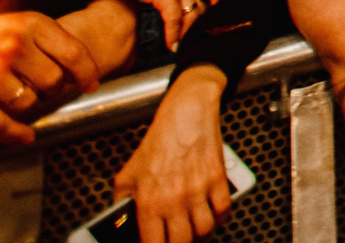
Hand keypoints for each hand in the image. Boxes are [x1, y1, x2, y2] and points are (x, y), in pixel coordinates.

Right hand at [0, 11, 102, 144]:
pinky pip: (4, 127)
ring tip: (12, 99)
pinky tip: (23, 136)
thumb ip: (42, 42)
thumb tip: (76, 70)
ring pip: (29, 104)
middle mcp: (12, 47)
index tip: (91, 84)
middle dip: (50, 91)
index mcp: (28, 24)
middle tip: (39, 91)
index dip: (86, 72)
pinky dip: (17, 135)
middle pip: (53, 82)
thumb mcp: (10, 24)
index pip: (74, 51)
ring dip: (25, 108)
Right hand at [86, 0, 207, 51]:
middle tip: (185, 42)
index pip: (206, 0)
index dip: (200, 17)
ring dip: (183, 35)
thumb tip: (196, 6)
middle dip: (192, 28)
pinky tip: (170, 45)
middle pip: (200, 9)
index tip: (195, 30)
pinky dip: (173, 35)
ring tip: (178, 46)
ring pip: (189, 17)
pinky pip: (174, 20)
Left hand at [114, 67, 232, 242]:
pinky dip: (220, 218)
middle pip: (182, 242)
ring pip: (205, 230)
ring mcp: (199, 190)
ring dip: (200, 234)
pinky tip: (212, 214)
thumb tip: (120, 224)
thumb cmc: (158, 141)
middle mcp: (175, 199)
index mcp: (149, 201)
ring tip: (193, 230)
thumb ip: (122, 203)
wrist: (186, 114)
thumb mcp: (127, 174)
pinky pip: (224, 211)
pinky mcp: (218, 180)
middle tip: (175, 238)